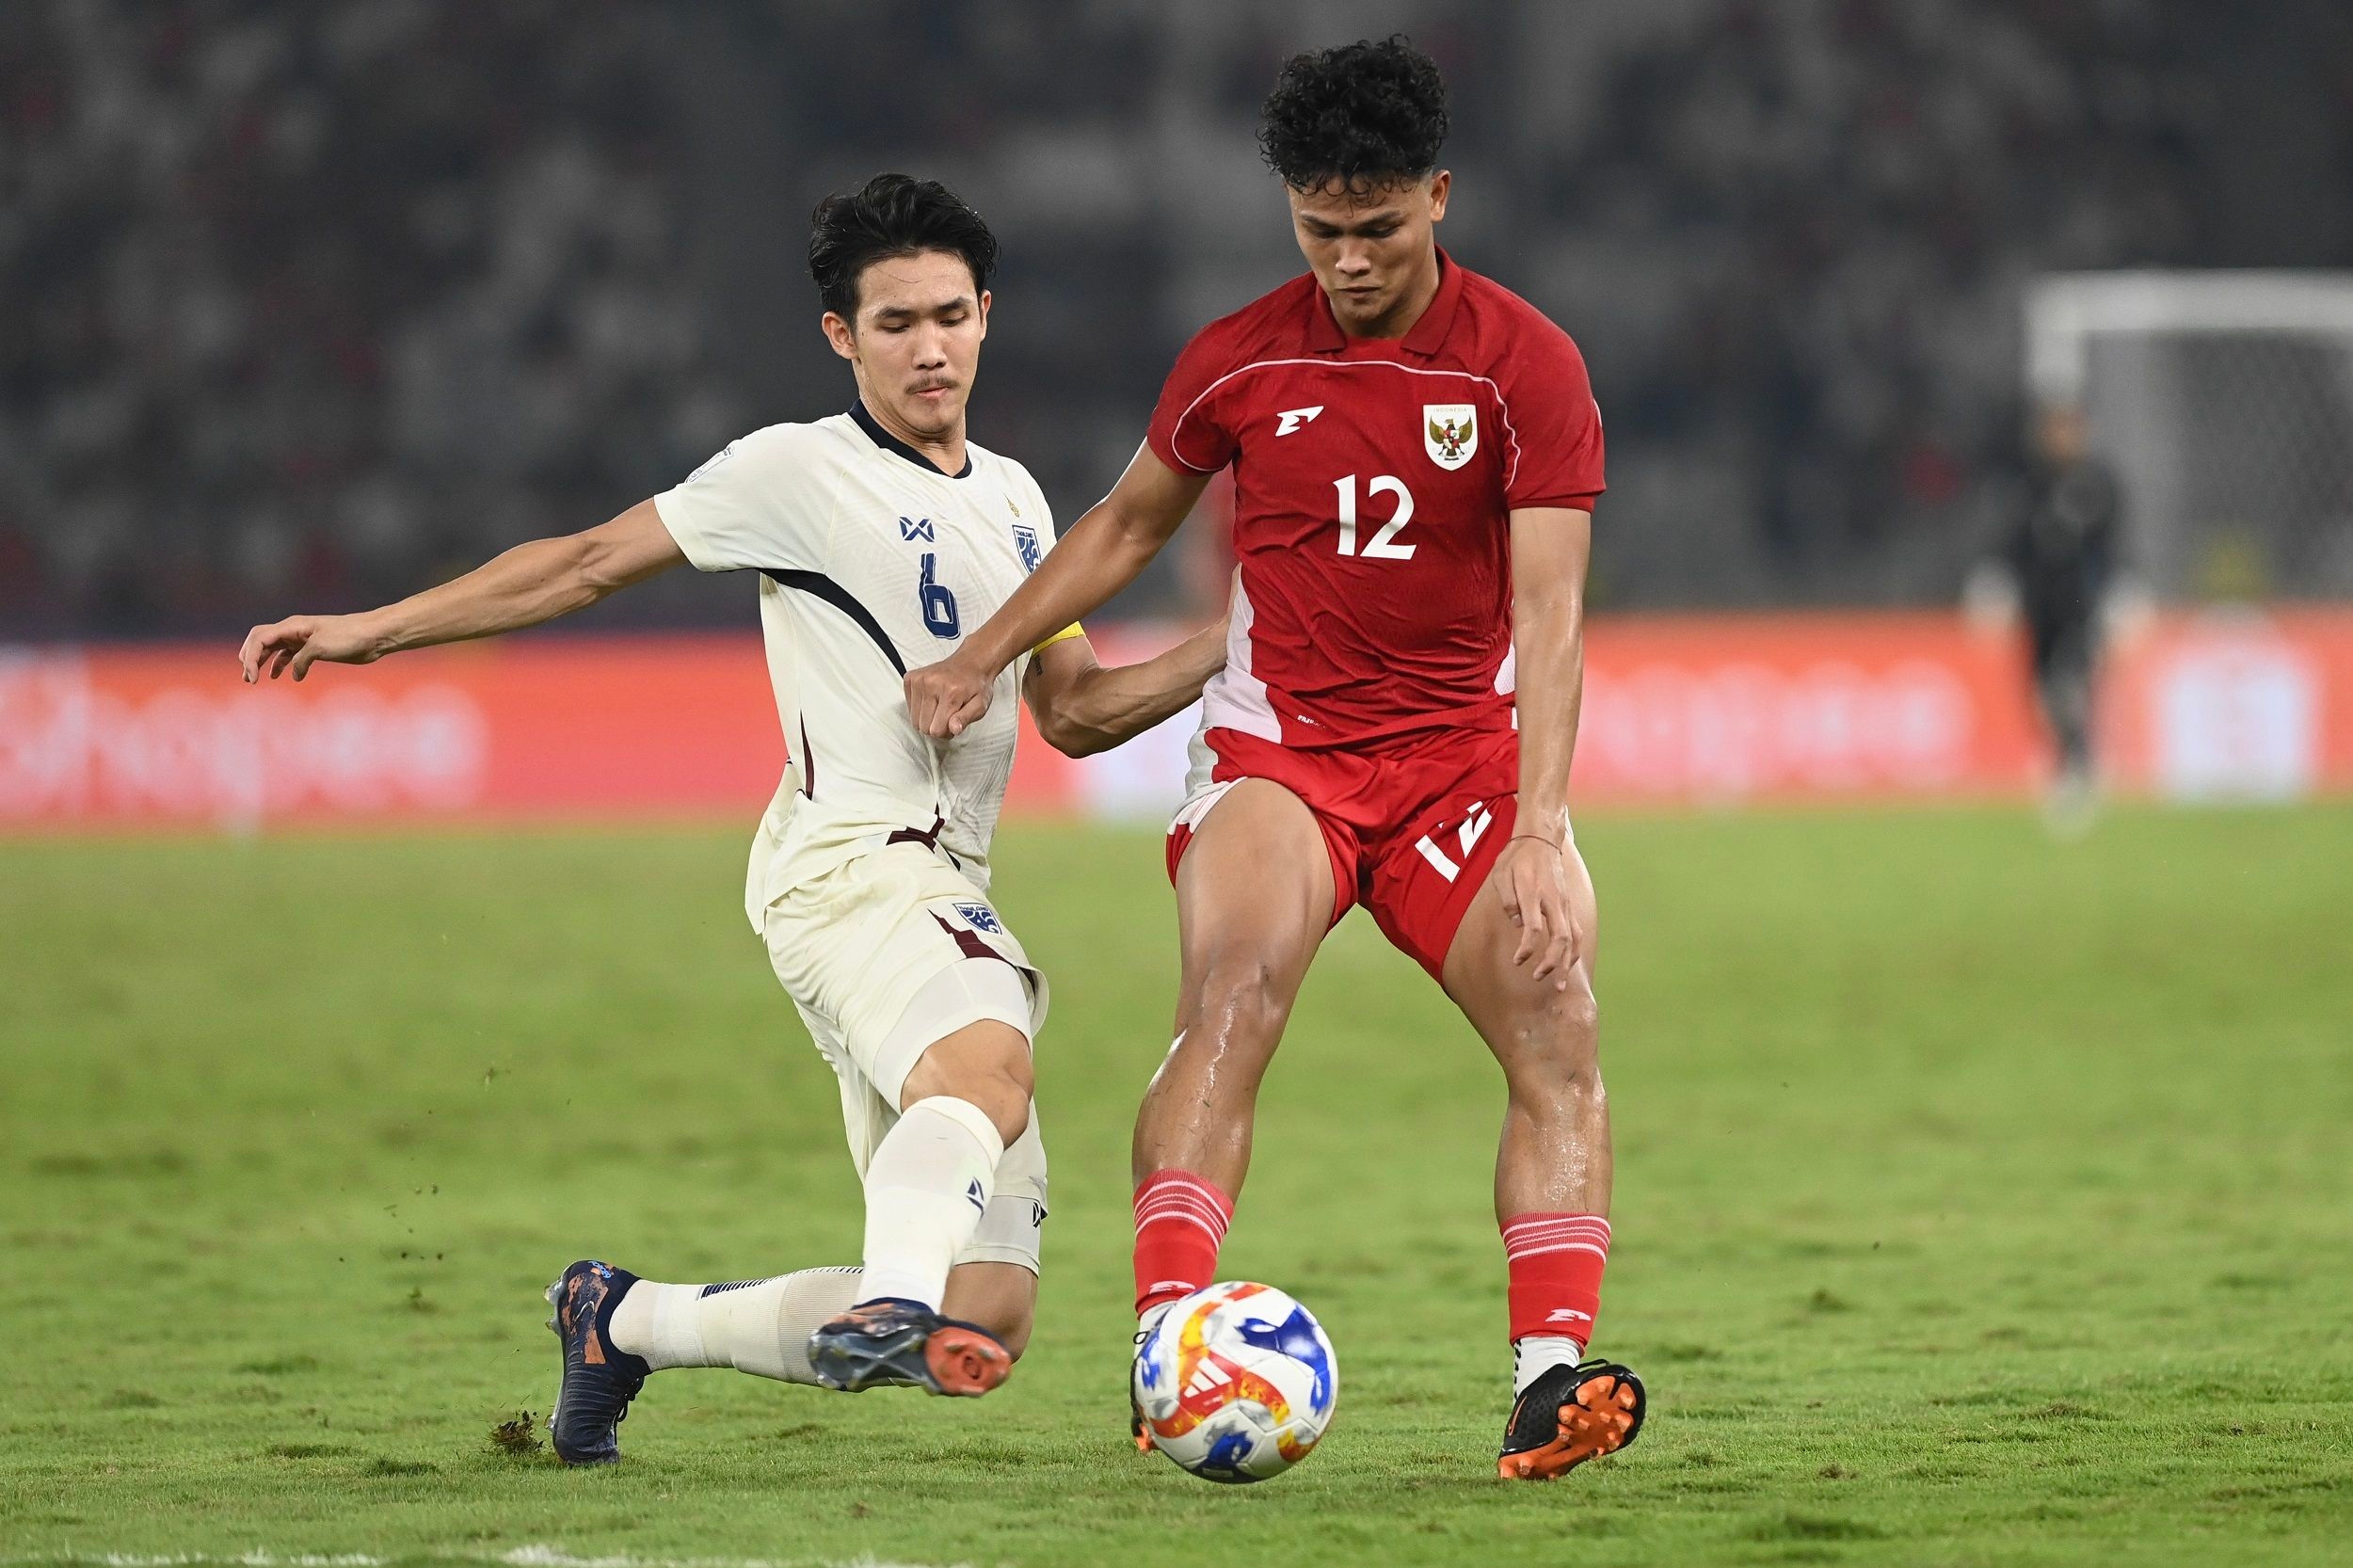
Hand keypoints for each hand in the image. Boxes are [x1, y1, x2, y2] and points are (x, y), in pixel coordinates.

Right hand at [238, 614, 387, 682]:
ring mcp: (303, 639)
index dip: (251, 658)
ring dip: (261, 662)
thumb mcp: (321, 647)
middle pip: (261, 641)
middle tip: (248, 679)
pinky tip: (280, 677)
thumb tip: (293, 675)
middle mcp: (293, 630)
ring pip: (273, 648)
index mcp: (292, 626)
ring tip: (254, 679)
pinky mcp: (313, 648)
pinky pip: (289, 655)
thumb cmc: (349, 637)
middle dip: (250, 658)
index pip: (259, 639)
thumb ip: (301, 660)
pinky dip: (281, 665)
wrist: (373, 635)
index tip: (252, 678)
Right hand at [904, 649, 995, 737]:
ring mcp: (919, 680)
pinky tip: (932, 700)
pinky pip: (909, 707)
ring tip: (940, 707)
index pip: (936, 730)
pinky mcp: (910, 678)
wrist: (970, 663)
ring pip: (914, 719)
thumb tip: (954, 729)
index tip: (953, 724)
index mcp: (951, 692)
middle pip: (923, 726)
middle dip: (936, 726)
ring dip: (927, 718)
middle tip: (948, 715)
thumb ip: (966, 718)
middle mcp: (932, 684)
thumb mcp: (980, 705)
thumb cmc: (976, 685)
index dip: (946, 732)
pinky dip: (920, 708)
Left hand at [1490, 833, 1581, 988]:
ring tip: (1559, 984)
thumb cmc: (1516, 859)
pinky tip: (1567, 966)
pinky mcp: (1568, 906)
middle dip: (1552, 962)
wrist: (1540, 840)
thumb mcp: (1501, 875)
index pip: (1534, 928)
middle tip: (1539, 978)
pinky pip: (1576, 932)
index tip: (1518, 961)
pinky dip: (1573, 951)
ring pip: (1573, 938)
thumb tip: (1518, 925)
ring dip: (1567, 962)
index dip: (1527, 949)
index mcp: (1533, 893)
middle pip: (1560, 937)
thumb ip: (1508, 902)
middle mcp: (1553, 900)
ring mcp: (1564, 904)